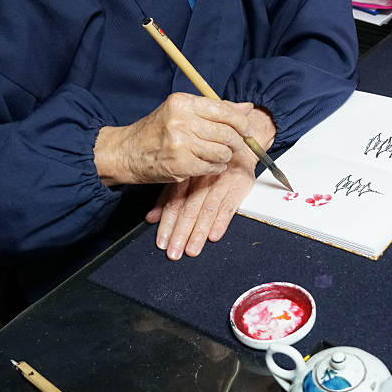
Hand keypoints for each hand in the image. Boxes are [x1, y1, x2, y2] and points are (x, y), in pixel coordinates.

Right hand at [93, 93, 252, 186]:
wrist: (126, 153)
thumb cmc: (155, 132)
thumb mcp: (181, 112)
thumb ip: (213, 109)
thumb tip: (245, 108)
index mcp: (182, 103)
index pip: (224, 110)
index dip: (241, 121)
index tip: (246, 129)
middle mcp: (181, 120)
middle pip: (227, 132)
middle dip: (237, 141)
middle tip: (236, 145)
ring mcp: (181, 143)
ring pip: (222, 151)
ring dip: (225, 156)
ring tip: (217, 155)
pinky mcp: (181, 164)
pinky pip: (212, 166)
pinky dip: (215, 167)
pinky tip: (207, 164)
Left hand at [144, 106, 275, 258]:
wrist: (240, 140)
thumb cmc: (210, 159)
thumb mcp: (187, 172)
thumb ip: (169, 194)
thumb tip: (151, 218)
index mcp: (188, 175)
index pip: (175, 202)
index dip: (167, 223)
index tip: (161, 242)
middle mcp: (203, 178)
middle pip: (189, 208)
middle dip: (180, 232)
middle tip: (174, 252)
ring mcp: (221, 181)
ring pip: (208, 209)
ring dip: (199, 232)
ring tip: (192, 250)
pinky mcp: (239, 185)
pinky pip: (230, 204)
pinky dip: (222, 221)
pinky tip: (214, 235)